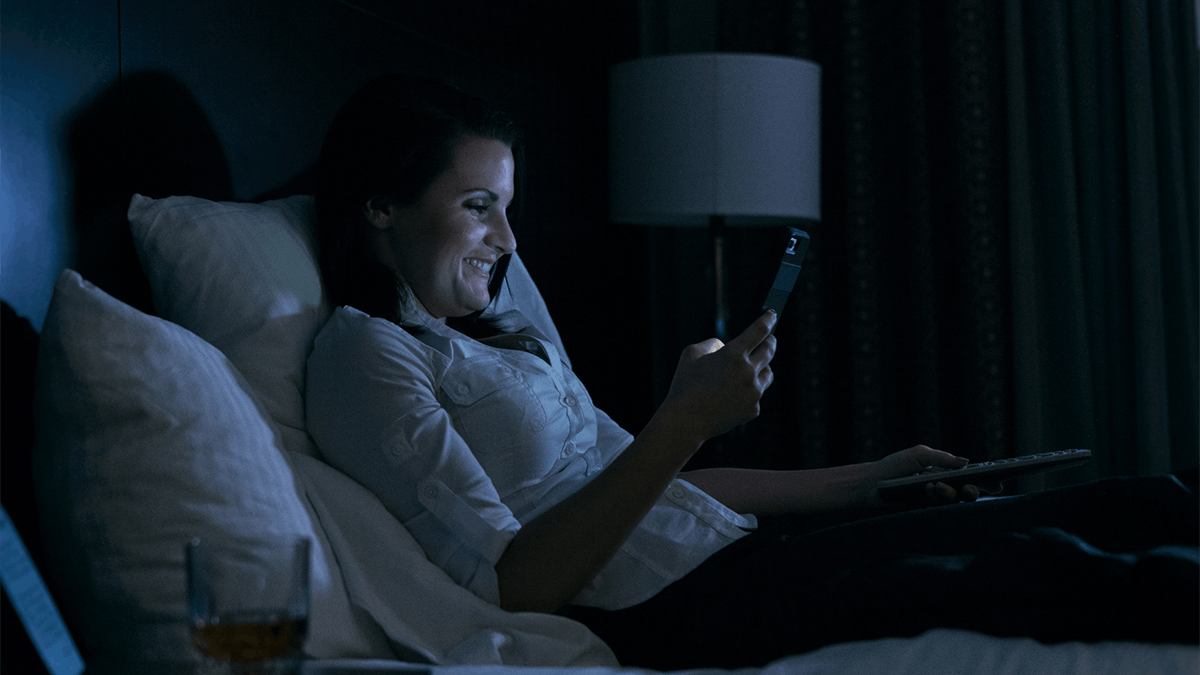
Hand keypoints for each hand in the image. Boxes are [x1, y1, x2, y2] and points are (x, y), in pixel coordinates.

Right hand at [662, 311, 777, 442]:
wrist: (686, 420)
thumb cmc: (685, 386)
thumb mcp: (691, 354)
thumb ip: (712, 344)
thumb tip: (724, 348)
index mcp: (734, 355)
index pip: (759, 330)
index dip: (768, 320)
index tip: (772, 315)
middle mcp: (748, 372)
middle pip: (770, 350)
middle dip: (770, 341)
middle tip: (769, 339)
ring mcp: (753, 393)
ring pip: (768, 374)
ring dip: (762, 368)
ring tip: (750, 369)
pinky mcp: (753, 409)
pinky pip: (757, 395)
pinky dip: (750, 391)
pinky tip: (734, 395)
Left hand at [867, 445, 996, 504]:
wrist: (871, 483)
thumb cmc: (895, 466)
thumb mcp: (918, 455)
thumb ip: (941, 458)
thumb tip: (967, 462)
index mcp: (947, 473)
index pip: (971, 478)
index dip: (987, 481)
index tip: (998, 483)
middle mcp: (944, 488)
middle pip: (967, 493)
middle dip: (973, 491)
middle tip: (971, 488)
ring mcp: (935, 501)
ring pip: (953, 502)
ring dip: (950, 494)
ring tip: (939, 484)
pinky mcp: (924, 512)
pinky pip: (937, 508)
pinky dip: (935, 498)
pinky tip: (929, 488)